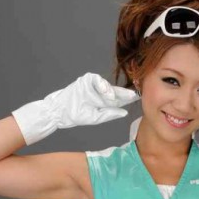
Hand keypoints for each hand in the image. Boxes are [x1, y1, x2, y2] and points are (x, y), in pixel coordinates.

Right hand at [11, 72, 139, 145]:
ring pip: (107, 85)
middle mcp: (100, 92)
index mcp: (103, 101)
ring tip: (116, 98)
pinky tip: (106, 93)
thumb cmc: (76, 115)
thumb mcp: (96, 118)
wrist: (60, 112)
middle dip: (124, 93)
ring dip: (112, 92)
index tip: (138, 99)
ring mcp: (93, 85)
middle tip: (135, 94)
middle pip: (115, 91)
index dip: (127, 99)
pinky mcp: (86, 80)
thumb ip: (110, 115)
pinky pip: (96, 80)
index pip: (118, 99)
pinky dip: (102, 85)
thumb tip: (124, 113)